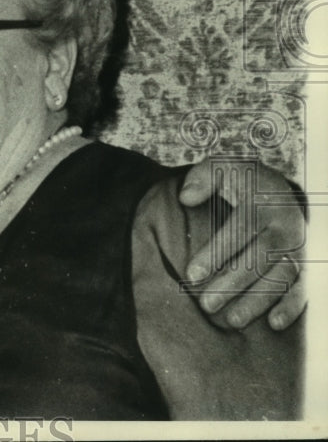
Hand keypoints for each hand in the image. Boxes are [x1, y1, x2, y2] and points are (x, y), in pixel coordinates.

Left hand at [180, 159, 304, 329]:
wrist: (275, 188)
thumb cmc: (240, 181)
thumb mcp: (221, 169)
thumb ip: (202, 178)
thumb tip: (186, 197)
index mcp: (264, 201)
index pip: (239, 230)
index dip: (216, 254)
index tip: (192, 274)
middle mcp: (285, 226)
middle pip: (259, 259)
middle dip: (232, 284)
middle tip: (206, 305)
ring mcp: (298, 247)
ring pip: (280, 277)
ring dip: (258, 301)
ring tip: (232, 320)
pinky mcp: (306, 264)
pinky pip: (303, 287)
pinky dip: (291, 306)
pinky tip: (274, 324)